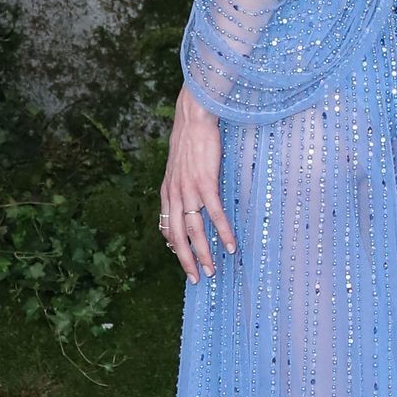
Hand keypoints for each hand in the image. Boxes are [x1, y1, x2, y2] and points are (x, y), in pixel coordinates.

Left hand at [161, 86, 236, 282]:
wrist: (193, 118)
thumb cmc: (190, 140)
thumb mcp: (179, 166)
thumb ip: (180, 185)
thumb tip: (188, 200)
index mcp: (167, 192)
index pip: (166, 227)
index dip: (175, 247)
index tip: (184, 260)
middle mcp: (174, 195)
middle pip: (177, 236)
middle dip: (186, 260)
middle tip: (196, 278)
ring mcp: (189, 190)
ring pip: (194, 230)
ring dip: (203, 253)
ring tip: (212, 269)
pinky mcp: (205, 183)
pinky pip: (214, 214)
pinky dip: (222, 233)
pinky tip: (230, 246)